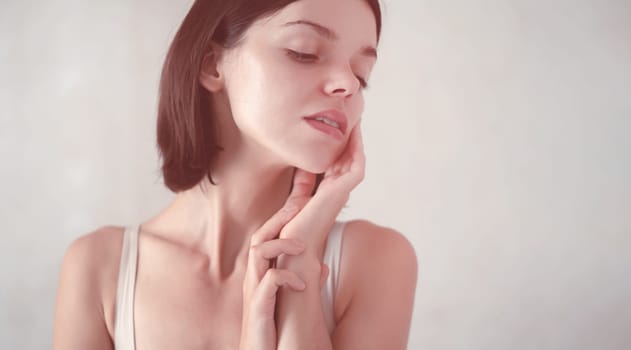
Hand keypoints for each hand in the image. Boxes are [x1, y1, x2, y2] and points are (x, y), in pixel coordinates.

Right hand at [240, 169, 321, 349]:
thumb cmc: (275, 334)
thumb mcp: (293, 304)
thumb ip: (304, 282)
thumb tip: (321, 267)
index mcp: (263, 274)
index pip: (269, 237)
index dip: (282, 217)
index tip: (300, 200)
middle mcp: (255, 279)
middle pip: (259, 236)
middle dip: (279, 218)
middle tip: (300, 204)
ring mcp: (254, 294)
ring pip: (257, 253)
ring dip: (280, 244)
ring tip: (303, 246)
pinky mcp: (258, 311)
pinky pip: (267, 284)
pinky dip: (285, 278)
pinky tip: (302, 284)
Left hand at [280, 123, 365, 246]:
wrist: (295, 248)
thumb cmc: (293, 230)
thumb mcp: (297, 198)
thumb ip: (301, 182)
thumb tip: (301, 165)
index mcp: (328, 193)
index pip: (338, 164)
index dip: (341, 145)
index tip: (338, 128)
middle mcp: (338, 191)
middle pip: (349, 158)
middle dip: (351, 138)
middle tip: (350, 116)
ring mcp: (342, 191)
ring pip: (356, 159)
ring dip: (357, 140)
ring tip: (355, 120)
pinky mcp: (342, 191)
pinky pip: (357, 165)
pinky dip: (357, 149)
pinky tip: (354, 133)